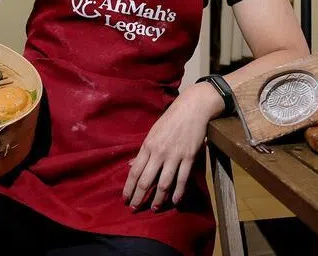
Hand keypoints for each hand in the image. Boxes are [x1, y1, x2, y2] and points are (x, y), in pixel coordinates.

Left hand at [123, 82, 222, 211]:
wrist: (192, 108)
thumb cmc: (170, 120)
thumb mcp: (152, 132)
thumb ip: (142, 151)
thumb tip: (130, 166)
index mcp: (148, 145)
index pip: (135, 171)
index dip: (129, 187)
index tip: (125, 199)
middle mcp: (159, 152)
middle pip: (146, 180)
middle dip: (139, 197)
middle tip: (135, 208)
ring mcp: (175, 156)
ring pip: (164, 183)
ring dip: (158, 199)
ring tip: (154, 208)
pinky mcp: (189, 157)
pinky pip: (182, 179)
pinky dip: (178, 192)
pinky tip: (174, 201)